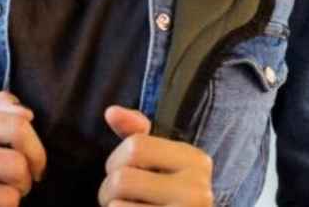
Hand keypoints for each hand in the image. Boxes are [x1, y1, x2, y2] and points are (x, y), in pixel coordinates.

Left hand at [96, 107, 211, 205]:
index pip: (135, 146)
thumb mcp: (158, 161)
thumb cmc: (166, 195)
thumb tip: (112, 112)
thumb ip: (136, 134)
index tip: (127, 171)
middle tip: (121, 199)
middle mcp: (199, 191)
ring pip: (118, 205)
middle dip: (109, 189)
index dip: (117, 159)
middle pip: (122, 178)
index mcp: (197, 161)